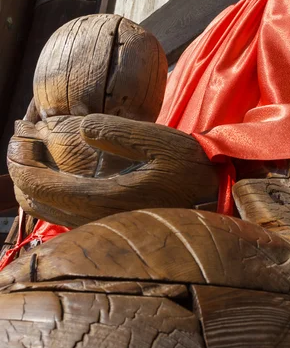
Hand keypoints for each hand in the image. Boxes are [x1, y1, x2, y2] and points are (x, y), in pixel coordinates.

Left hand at [7, 114, 218, 227]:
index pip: (48, 188)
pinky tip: (52, 176)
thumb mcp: (159, 140)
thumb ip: (118, 133)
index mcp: (108, 198)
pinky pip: (65, 213)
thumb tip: (81, 127)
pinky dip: (49, 194)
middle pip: (42, 205)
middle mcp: (100, 216)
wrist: (212, 191)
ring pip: (50, 213)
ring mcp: (104, 221)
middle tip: (16, 148)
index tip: (15, 144)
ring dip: (33, 186)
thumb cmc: (188, 164)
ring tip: (28, 159)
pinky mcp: (111, 218)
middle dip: (22, 177)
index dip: (24, 167)